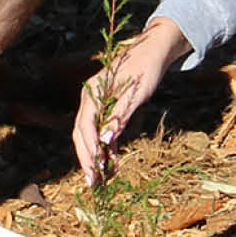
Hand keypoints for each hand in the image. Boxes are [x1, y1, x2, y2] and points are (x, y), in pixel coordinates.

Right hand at [72, 19, 186, 185]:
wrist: (153, 52)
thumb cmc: (145, 70)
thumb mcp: (135, 94)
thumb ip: (120, 116)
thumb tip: (106, 140)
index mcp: (92, 94)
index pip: (84, 128)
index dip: (88, 152)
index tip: (94, 173)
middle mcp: (89, 99)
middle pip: (82, 134)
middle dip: (87, 160)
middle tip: (94, 184)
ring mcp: (96, 103)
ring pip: (90, 135)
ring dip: (96, 156)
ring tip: (104, 179)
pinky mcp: (106, 107)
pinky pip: (101, 130)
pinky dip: (106, 147)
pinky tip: (113, 162)